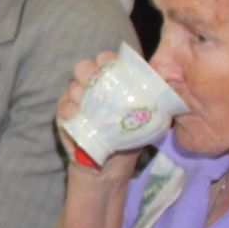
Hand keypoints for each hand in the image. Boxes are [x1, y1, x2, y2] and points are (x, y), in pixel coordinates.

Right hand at [57, 50, 138, 183]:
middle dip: (90, 72)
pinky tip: (81, 114)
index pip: (105, 59)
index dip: (108, 60)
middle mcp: (89, 87)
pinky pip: (63, 107)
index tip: (117, 68)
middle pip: (83, 67)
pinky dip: (71, 109)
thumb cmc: (128, 139)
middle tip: (101, 83)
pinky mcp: (64, 118)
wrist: (110, 168)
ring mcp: (73, 102)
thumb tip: (164, 84)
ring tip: (93, 103)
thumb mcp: (143, 118)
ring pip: (73, 86)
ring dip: (82, 92)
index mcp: (109, 82)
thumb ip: (148, 99)